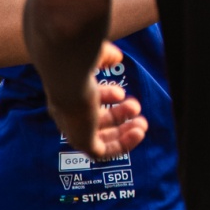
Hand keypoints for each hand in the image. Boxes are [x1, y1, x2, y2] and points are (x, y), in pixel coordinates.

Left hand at [48, 42, 146, 159]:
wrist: (66, 75)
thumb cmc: (78, 62)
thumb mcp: (95, 56)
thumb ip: (105, 57)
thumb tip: (116, 58)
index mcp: (68, 95)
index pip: (87, 102)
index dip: (108, 97)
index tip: (121, 93)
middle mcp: (69, 115)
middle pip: (96, 121)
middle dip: (119, 116)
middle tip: (137, 108)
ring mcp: (74, 129)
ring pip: (100, 139)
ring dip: (123, 133)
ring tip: (142, 124)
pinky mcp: (81, 141)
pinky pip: (102, 152)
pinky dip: (122, 145)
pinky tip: (138, 134)